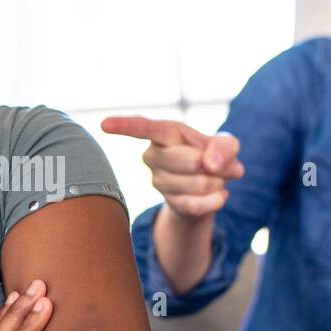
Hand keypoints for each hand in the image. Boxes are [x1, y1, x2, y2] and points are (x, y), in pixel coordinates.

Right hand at [101, 115, 243, 219]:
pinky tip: (219, 195)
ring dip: (219, 183)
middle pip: (191, 162)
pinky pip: (197, 205)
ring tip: (217, 178)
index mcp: (164, 133)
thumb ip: (224, 147)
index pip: (142, 128)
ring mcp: (158, 181)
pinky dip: (216, 201)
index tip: (104, 125)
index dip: (124, 126)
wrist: (211, 186)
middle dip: (216, 165)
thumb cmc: (213, 155)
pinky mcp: (170, 203)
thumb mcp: (226, 145)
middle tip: (220, 165)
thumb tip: (209, 164)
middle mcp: (153, 156)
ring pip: (199, 184)